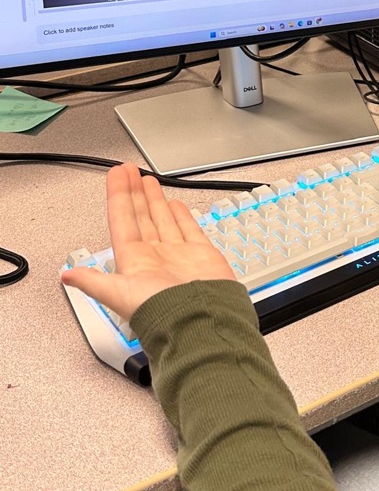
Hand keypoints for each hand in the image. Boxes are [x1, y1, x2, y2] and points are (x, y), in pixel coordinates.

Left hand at [61, 163, 235, 321]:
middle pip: (140, 215)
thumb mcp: (119, 294)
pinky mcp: (200, 254)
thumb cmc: (161, 311)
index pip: (122, 219)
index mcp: (134, 260)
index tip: (116, 175)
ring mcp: (177, 253)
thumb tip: (65, 276)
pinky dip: (181, 215)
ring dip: (154, 199)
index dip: (118, 195)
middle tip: (129, 170)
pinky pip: (188, 229)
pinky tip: (174, 204)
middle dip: (133, 191)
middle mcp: (154, 255)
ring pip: (162, 219)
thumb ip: (93, 282)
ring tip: (147, 180)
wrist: (200, 321)